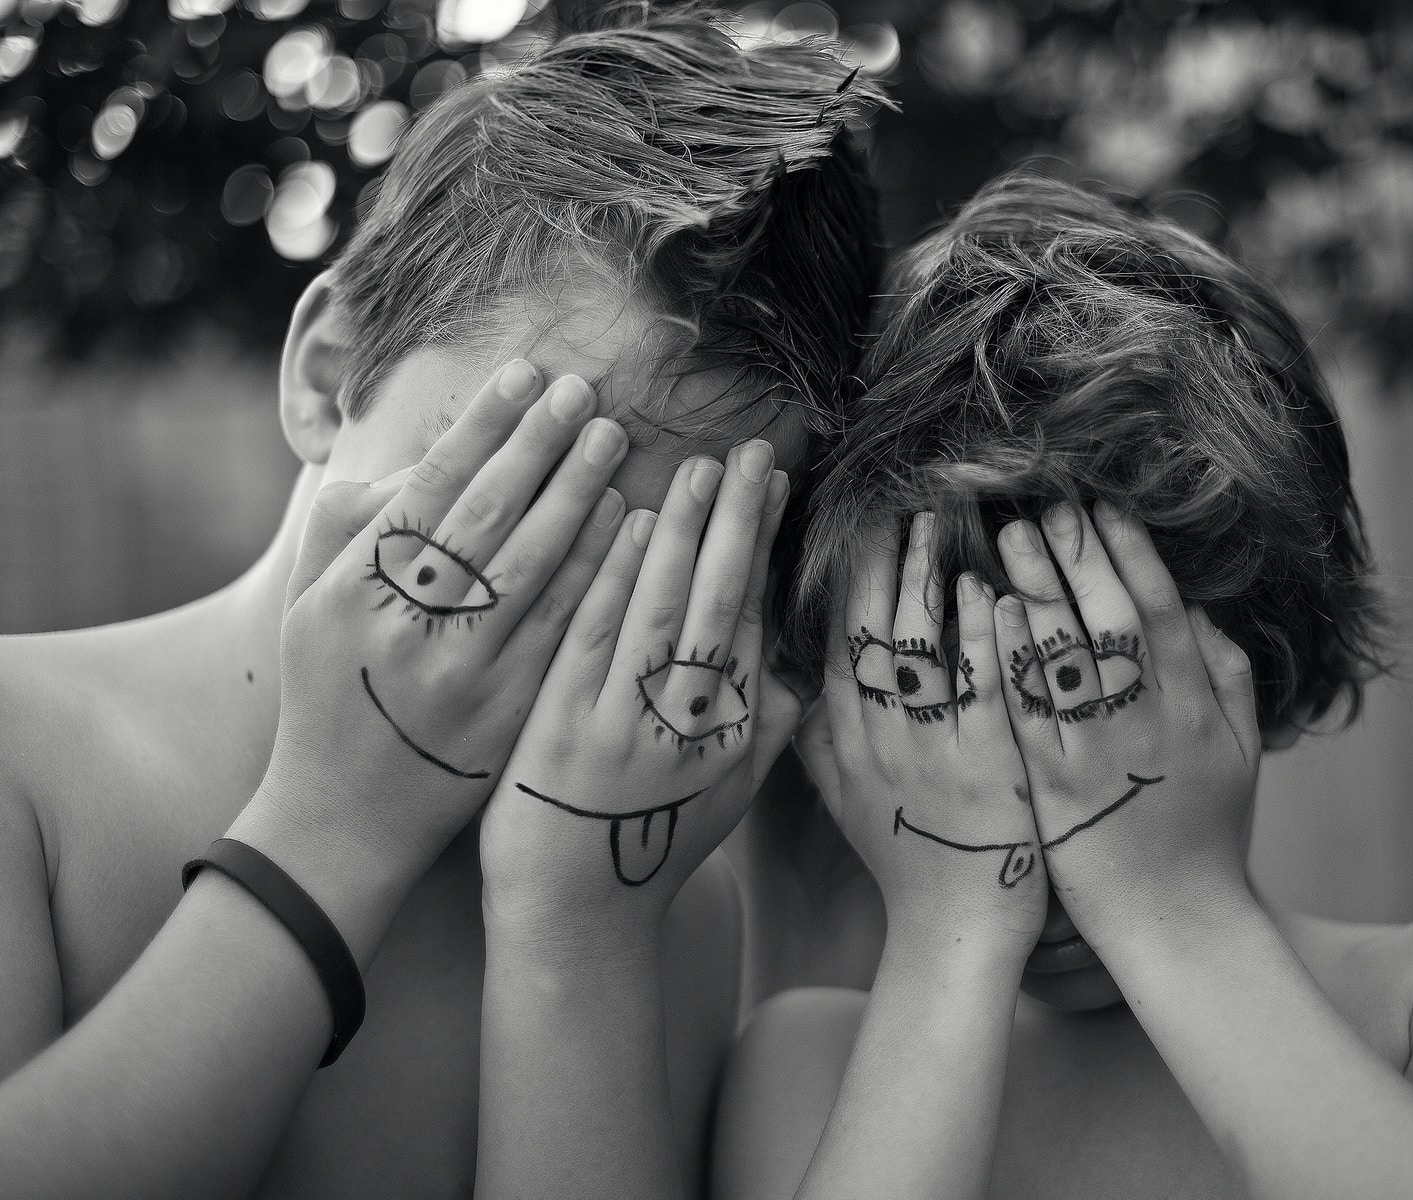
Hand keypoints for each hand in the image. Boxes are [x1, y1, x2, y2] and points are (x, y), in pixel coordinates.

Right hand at [248, 361, 630, 901]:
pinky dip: (596, 571)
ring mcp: (461, 673)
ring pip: (532, 566)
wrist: (347, 816)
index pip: (429, 488)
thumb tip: (426, 459)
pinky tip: (627, 526)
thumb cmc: (331, 692)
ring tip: (614, 441)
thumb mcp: (311, 605)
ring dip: (579, 496)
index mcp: (351, 590)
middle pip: (487, 516)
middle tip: (586, 392)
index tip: (525, 375)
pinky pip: (562, 627)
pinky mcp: (509, 712)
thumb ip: (353, 526)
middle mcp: (406, 626)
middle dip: (541, 445)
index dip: (483, 427)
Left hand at [480, 441, 799, 937]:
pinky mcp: (566, 731)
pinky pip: (597, 640)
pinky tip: (625, 525)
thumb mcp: (730, 793)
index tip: (773, 487)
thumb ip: (770, 725)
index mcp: (736, 734)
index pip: (753, 620)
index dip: (763, 549)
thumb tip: (806, 663)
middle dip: (738, 523)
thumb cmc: (654, 844)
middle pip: (721, 605)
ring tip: (696, 469)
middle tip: (749, 453)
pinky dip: (615, 581)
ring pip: (664, 613)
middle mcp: (692, 727)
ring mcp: (629, 728)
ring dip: (681, 535)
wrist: (578, 915)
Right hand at [811, 513, 1046, 948]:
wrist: (954, 931)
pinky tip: (989, 590)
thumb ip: (817, 740)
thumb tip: (794, 682)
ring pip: (918, 649)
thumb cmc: (906, 861)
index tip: (852, 527)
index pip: (836, 643)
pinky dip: (982, 638)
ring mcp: (930, 752)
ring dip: (925, 579)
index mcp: (846, 741)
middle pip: (869, 632)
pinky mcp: (988, 768)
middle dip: (879, 561)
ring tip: (938, 521)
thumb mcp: (844, 801)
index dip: (843, 581)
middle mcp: (878, 739)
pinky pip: (980, 690)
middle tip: (894, 502)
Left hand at [993, 502, 1260, 951]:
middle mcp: (1148, 722)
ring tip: (1007, 536)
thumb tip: (1197, 606)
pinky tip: (989, 612)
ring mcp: (1097, 752)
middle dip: (1079, 555)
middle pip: (1112, 619)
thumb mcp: (1239, 750)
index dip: (1132, 553)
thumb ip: (1226, 674)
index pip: (1161, 610)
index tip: (1103, 506)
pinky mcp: (1051, 785)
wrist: (1173, 919)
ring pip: (1065, 656)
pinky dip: (1010, 656)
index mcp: (1196, 708)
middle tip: (1047, 504)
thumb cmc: (1205, 829)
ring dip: (1036, 588)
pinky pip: (1027, 709)